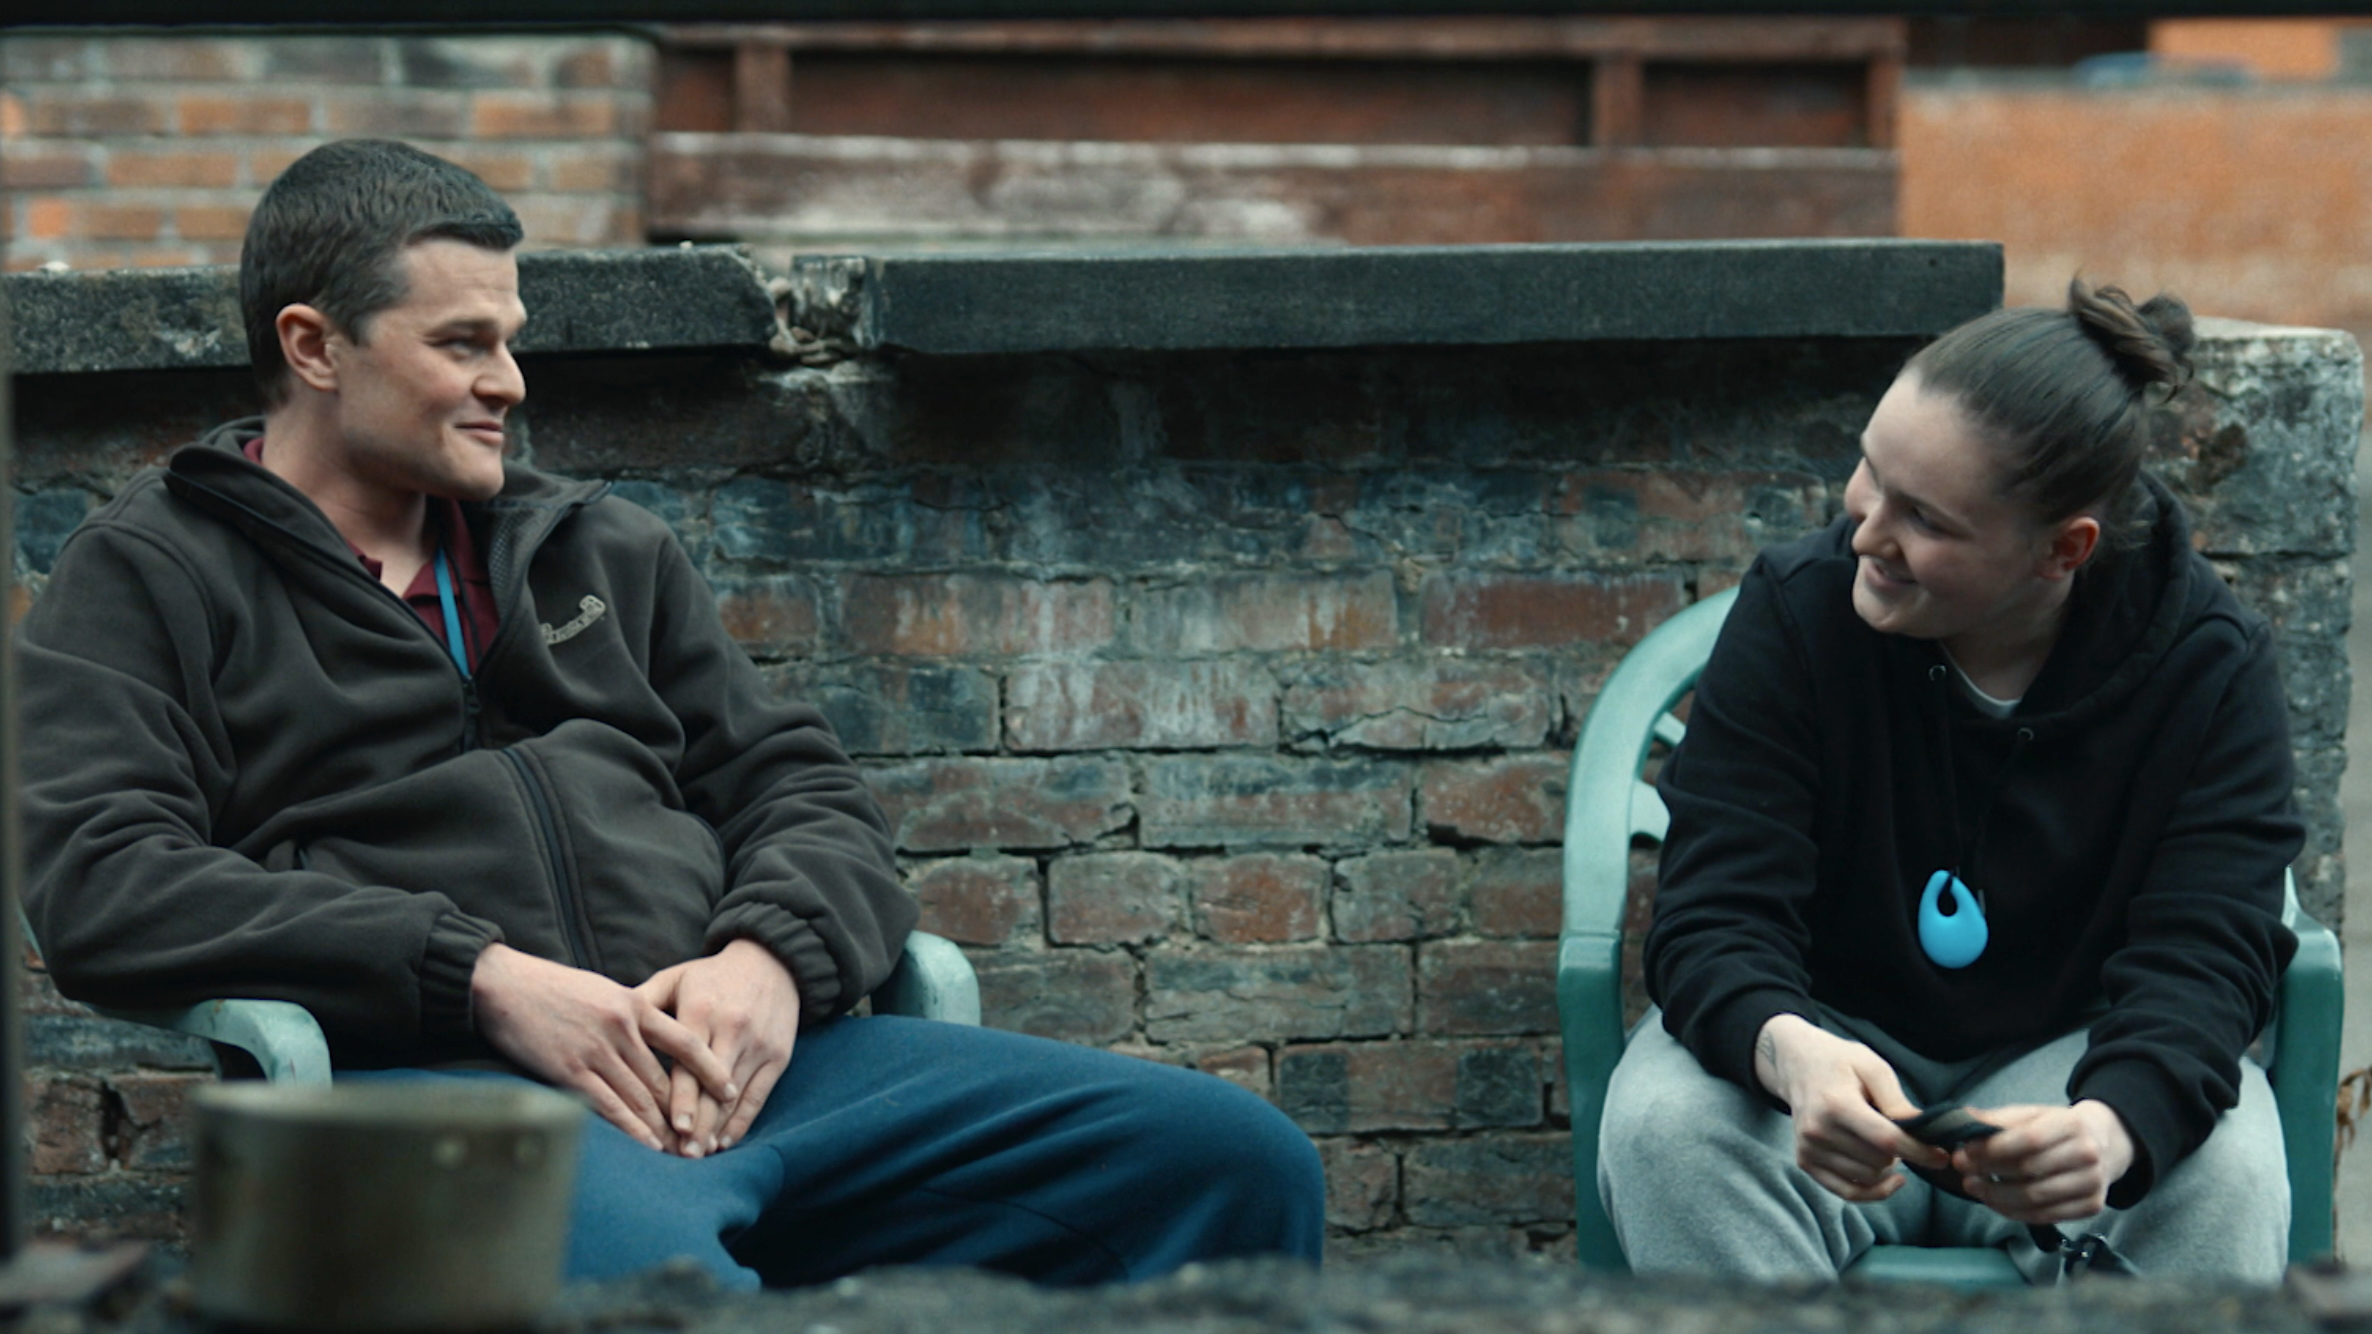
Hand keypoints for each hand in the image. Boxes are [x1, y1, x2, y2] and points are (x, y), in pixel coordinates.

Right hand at [470, 943, 737, 1152]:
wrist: (504, 985)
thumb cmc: (553, 989)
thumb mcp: (604, 991)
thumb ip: (631, 1016)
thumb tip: (653, 1045)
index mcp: (635, 1005)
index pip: (686, 1042)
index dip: (712, 1070)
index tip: (731, 1090)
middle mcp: (622, 1028)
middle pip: (664, 1080)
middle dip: (687, 1113)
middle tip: (707, 1138)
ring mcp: (596, 1050)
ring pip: (641, 1098)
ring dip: (664, 1129)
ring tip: (684, 1151)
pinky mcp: (569, 1071)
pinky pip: (609, 1106)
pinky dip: (633, 1130)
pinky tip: (649, 1146)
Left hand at [633, 939, 800, 1158]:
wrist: (771, 962)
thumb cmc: (711, 975)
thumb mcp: (675, 979)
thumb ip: (642, 1002)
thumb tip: (607, 1026)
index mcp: (702, 1011)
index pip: (688, 1063)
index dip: (681, 1099)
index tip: (671, 1128)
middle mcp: (732, 1029)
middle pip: (712, 1087)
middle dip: (698, 1124)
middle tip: (681, 1155)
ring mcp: (758, 1045)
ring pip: (735, 1096)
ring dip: (716, 1128)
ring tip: (698, 1154)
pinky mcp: (778, 1056)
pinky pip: (759, 1096)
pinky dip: (742, 1122)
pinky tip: (724, 1142)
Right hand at [1754, 1014, 1948, 1201]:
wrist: (1796, 1064)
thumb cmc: (1840, 1062)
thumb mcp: (1872, 1067)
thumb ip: (1897, 1101)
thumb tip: (1924, 1131)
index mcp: (1836, 1104)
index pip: (1886, 1140)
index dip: (1919, 1152)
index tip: (1941, 1156)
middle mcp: (1817, 1130)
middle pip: (1879, 1162)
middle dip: (1900, 1152)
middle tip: (1899, 1133)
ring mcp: (1808, 1149)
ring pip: (1868, 1178)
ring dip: (1885, 1168)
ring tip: (1882, 1143)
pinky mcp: (1805, 1161)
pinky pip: (1847, 1192)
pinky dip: (1873, 1192)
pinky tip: (1890, 1179)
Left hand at [1951, 1100, 2133, 1223]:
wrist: (2103, 1144)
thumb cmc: (2057, 1128)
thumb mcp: (2032, 1114)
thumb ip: (1998, 1119)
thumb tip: (1962, 1120)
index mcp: (2072, 1125)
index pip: (2029, 1140)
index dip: (1993, 1149)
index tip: (1965, 1152)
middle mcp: (2088, 1155)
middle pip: (2029, 1170)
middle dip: (1988, 1172)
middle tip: (1962, 1171)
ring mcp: (2092, 1184)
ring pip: (2034, 1198)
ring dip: (1995, 1196)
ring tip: (1973, 1186)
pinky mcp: (2091, 1207)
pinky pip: (2044, 1216)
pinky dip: (2013, 1212)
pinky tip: (1994, 1202)